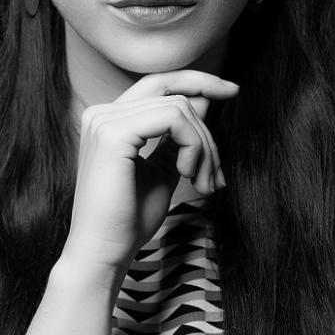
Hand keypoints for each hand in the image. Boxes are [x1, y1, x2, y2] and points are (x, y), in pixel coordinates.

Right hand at [60, 70, 238, 277]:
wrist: (104, 254)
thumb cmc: (129, 219)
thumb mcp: (164, 168)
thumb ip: (179, 134)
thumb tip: (203, 99)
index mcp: (109, 118)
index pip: (159, 83)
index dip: (197, 80)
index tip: (232, 90)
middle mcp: (102, 112)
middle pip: (174, 94)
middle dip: (207, 131)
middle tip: (216, 177)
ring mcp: (105, 120)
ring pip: (179, 108)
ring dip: (203, 147)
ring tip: (203, 184)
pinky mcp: (113, 133)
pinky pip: (173, 119)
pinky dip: (193, 146)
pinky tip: (188, 175)